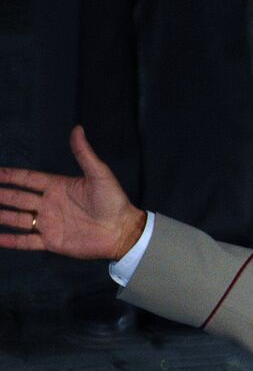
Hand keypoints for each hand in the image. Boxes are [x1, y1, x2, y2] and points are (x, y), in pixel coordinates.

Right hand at [0, 126, 146, 259]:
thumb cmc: (114, 202)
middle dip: (0, 194)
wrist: (123, 231)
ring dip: (0, 215)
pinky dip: (10, 240)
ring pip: (16, 218)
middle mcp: (49, 204)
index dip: (10, 175)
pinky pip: (26, 241)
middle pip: (17, 197)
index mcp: (58, 187)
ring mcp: (49, 223)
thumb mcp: (100, 175)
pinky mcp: (52, 241)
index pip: (28, 179)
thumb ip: (84, 154)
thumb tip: (78, 129)